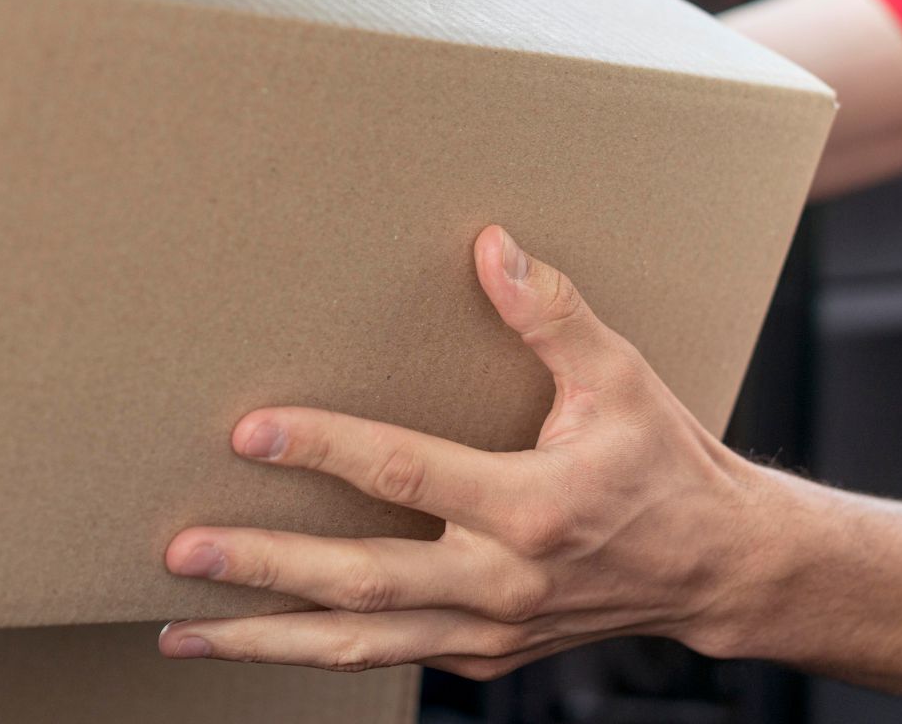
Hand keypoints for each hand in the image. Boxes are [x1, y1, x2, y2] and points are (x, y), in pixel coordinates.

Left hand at [158, 225, 788, 677]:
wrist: (718, 567)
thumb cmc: (666, 465)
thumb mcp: (620, 377)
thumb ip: (551, 313)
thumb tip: (492, 245)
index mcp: (529, 507)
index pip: (403, 473)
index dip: (323, 448)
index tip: (249, 430)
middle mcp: (501, 581)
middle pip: (358, 581)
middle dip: (264, 568)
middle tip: (183, 552)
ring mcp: (490, 630)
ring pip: (360, 644)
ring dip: (266, 637)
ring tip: (182, 629)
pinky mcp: (486, 656)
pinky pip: (392, 656)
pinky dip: (323, 651)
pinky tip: (264, 638)